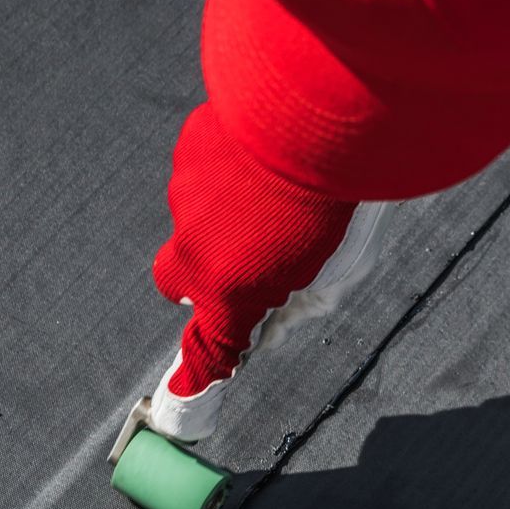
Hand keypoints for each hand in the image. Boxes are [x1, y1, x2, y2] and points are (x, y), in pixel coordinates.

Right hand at [147, 103, 391, 440]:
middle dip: (202, 279)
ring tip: (277, 192)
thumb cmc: (333, 204)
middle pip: (176, 281)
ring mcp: (185, 197)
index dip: (200, 364)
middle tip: (245, 262)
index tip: (188, 386)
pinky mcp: (189, 151)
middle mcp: (194, 249)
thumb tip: (274, 307)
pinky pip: (203, 169)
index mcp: (229, 289)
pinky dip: (227, 168)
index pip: (208, 341)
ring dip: (226, 213)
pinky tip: (265, 154)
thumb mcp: (331, 268)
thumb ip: (296, 293)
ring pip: (194, 218)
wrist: (311, 122)